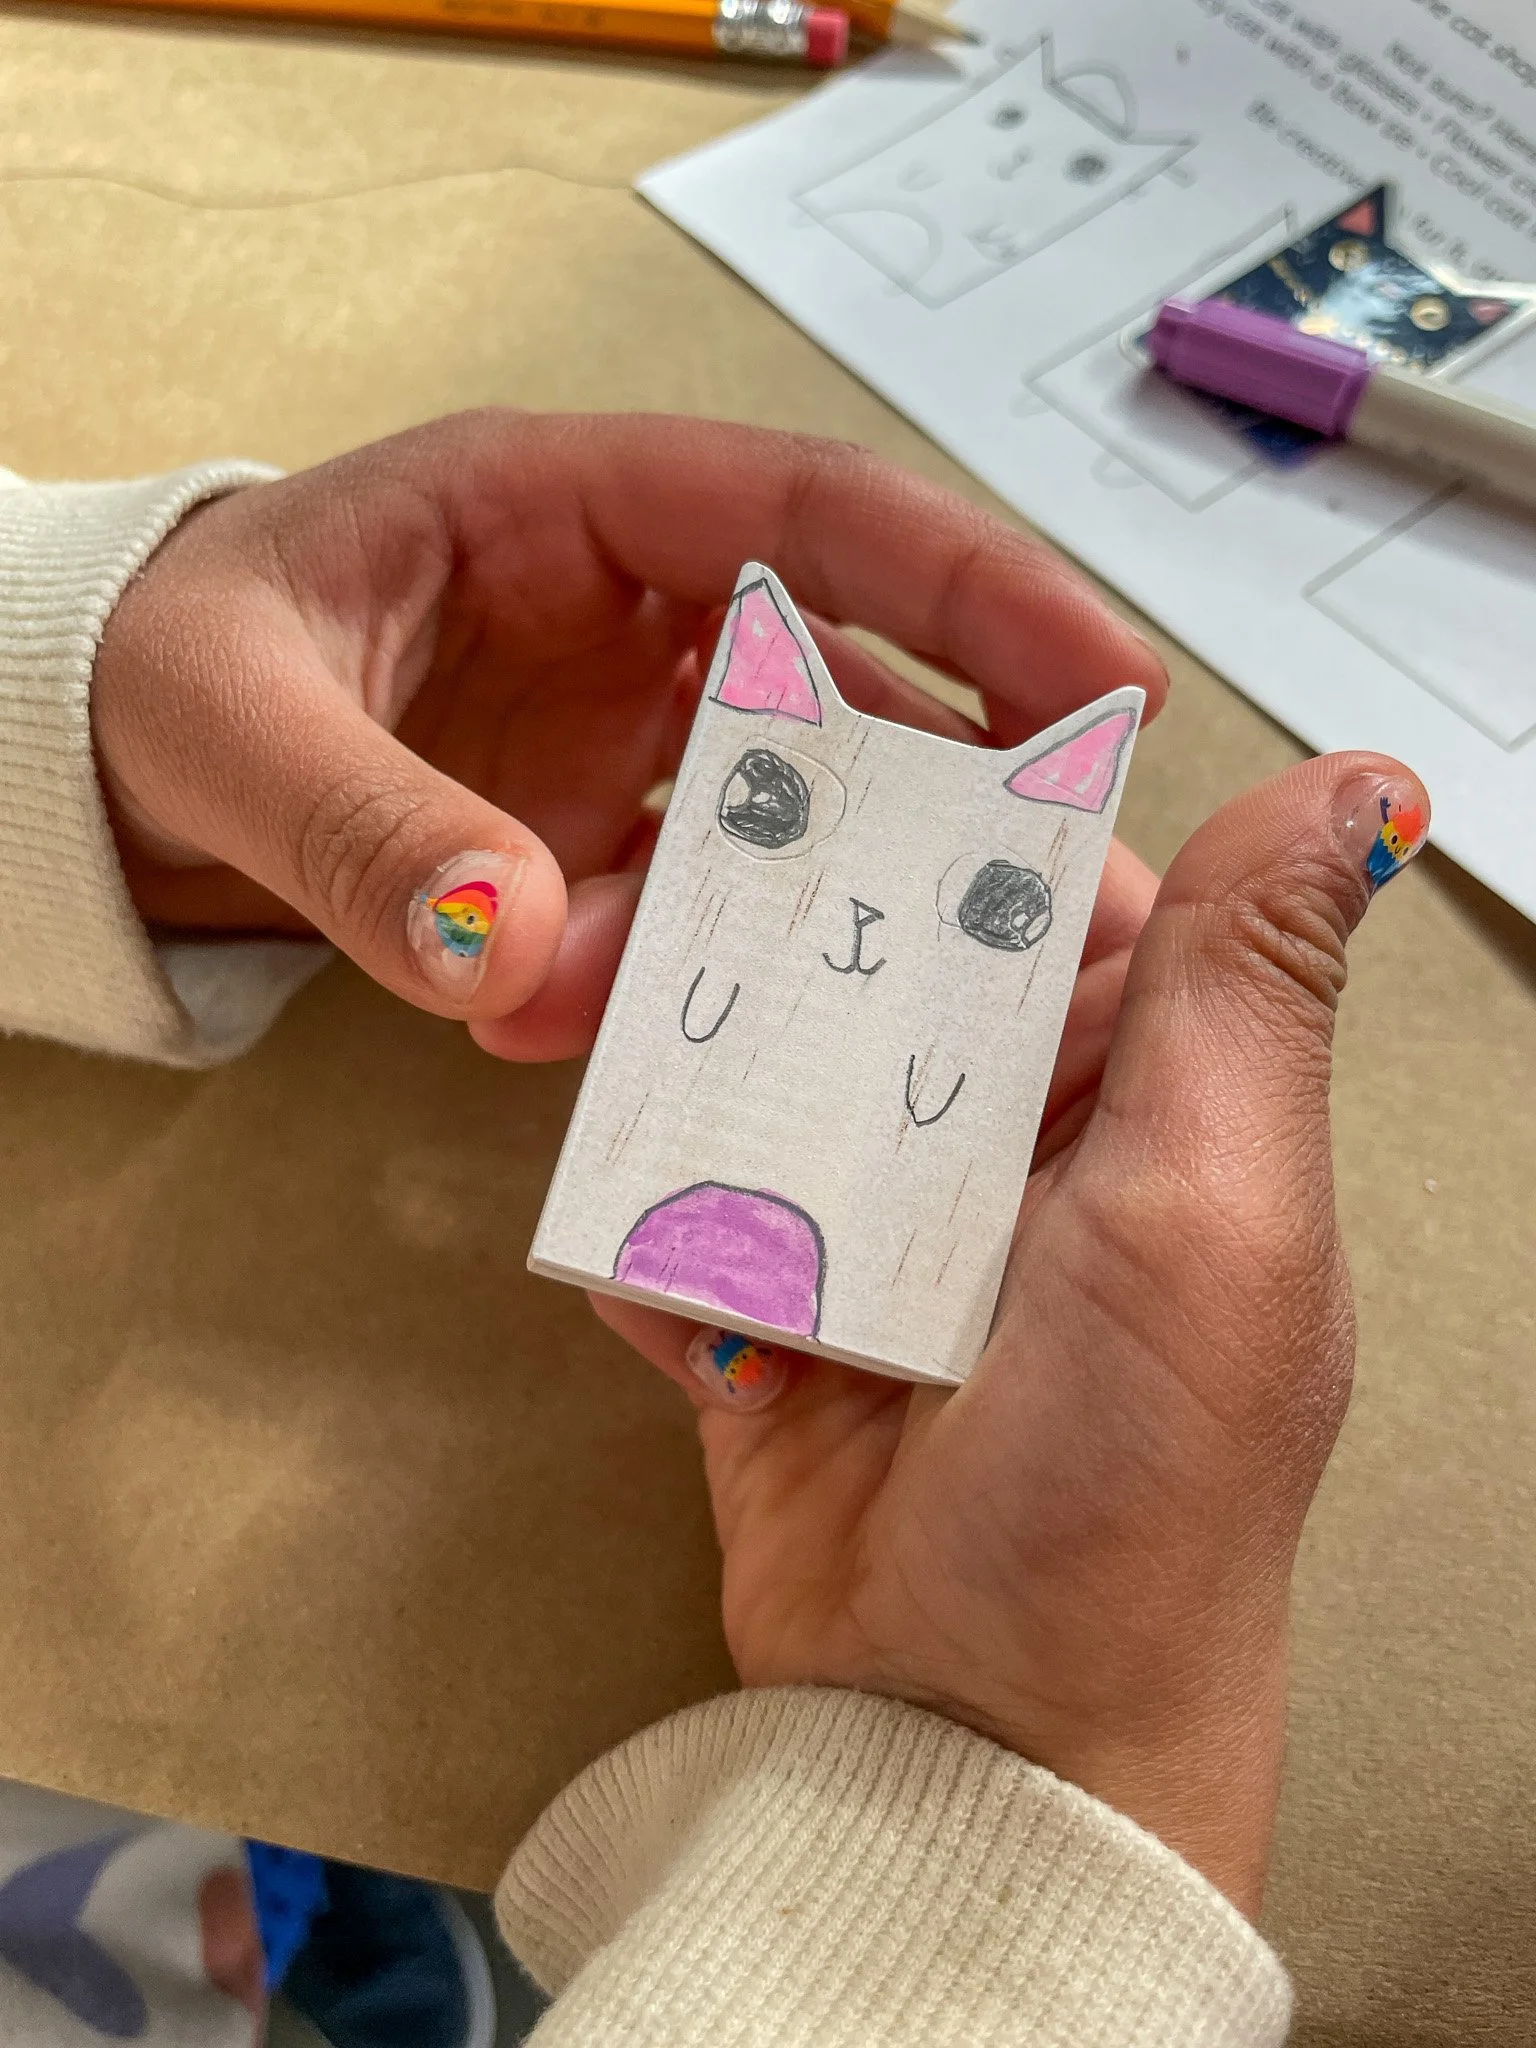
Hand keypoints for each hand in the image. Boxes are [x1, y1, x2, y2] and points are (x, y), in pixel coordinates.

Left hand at [93, 410, 1164, 1051]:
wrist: (117, 768)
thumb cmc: (168, 670)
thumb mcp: (235, 722)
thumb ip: (363, 829)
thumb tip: (506, 950)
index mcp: (571, 506)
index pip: (817, 514)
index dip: (979, 592)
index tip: (1108, 684)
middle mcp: (636, 617)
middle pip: (858, 680)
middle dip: (971, 791)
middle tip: (1073, 906)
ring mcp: (629, 739)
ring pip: (791, 820)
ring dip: (817, 925)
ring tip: (849, 1025)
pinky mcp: (606, 842)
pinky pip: (698, 911)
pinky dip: (695, 984)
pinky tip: (638, 1042)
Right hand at [598, 755, 1430, 1917]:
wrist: (966, 1755)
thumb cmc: (1133, 1508)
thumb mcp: (1216, 1217)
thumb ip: (1246, 991)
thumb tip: (1359, 791)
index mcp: (1158, 1109)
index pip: (1048, 898)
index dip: (947, 820)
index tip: (822, 745)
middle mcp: (1029, 1159)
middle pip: (881, 977)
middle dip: (777, 954)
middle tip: (658, 915)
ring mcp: (900, 1239)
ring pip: (770, 1080)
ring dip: (695, 1094)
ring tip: (637, 1102)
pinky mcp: (788, 1319)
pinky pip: (698, 1219)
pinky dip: (674, 1250)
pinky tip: (700, 1312)